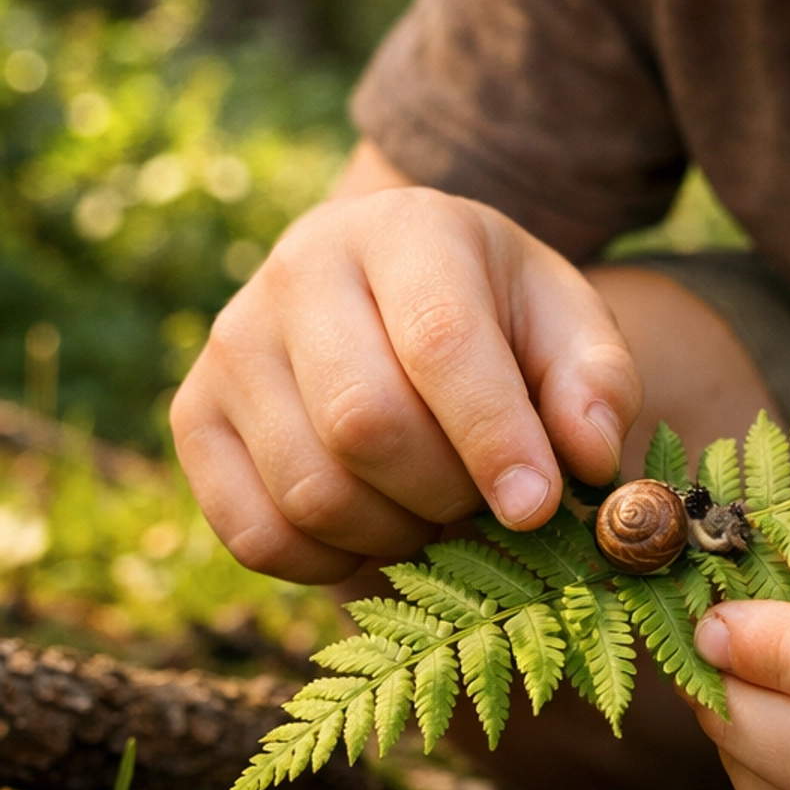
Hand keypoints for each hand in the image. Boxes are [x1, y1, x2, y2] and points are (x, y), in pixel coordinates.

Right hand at [171, 185, 640, 583]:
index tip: (539, 507)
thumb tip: (589, 456)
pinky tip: (377, 527)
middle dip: (447, 490)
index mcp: (403, 228)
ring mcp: (232, 344)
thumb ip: (595, 383)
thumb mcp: (567, 324)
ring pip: (312, 491)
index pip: (440, 341)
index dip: (493, 435)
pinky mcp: (193, 417)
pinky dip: (329, 561)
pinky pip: (256, 535)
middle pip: (366, 424)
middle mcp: (298, 271)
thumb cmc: (495, 314)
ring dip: (396, 532)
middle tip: (490, 501)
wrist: (390, 291)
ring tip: (438, 506)